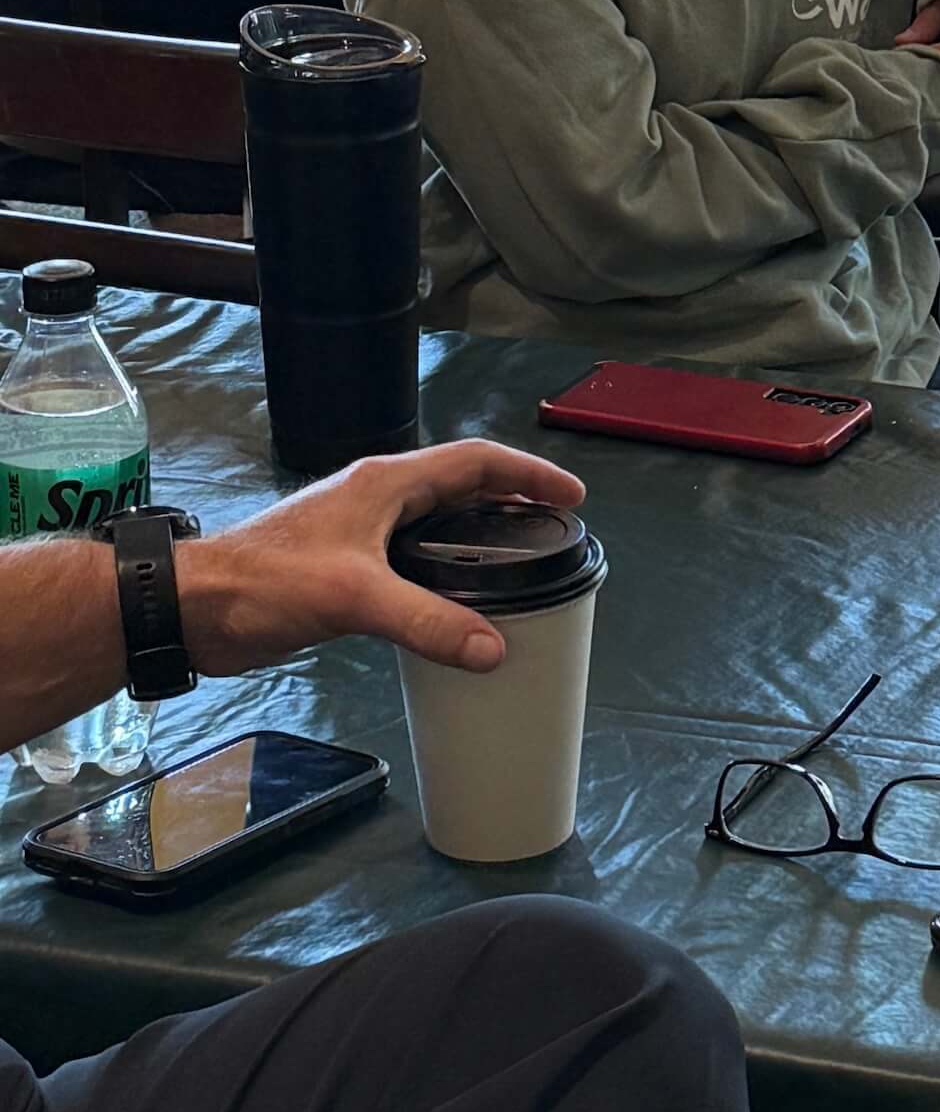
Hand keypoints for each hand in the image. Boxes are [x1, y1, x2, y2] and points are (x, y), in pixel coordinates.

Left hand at [181, 440, 586, 681]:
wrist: (193, 607)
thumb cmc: (269, 583)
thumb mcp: (353, 597)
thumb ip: (426, 620)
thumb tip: (495, 650)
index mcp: (387, 483)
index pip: (475, 461)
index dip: (528, 473)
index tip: (573, 495)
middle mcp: (379, 498)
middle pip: (462, 484)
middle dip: (514, 499)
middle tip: (557, 527)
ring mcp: (361, 531)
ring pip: (438, 520)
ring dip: (482, 531)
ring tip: (522, 558)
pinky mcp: (345, 567)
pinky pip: (415, 556)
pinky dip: (450, 566)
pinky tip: (459, 599)